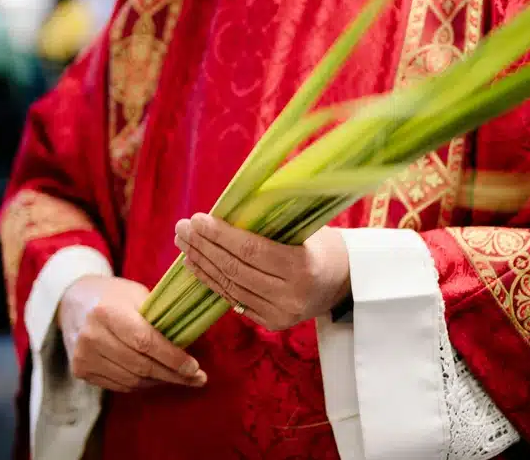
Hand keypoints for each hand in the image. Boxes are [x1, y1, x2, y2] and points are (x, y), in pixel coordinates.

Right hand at [58, 275, 206, 391]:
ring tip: (180, 378)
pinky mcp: (81, 370)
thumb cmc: (114, 295)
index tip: (195, 368)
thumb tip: (189, 342)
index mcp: (108, 312)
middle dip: (173, 375)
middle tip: (197, 379)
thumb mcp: (137, 294)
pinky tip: (156, 378)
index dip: (172, 358)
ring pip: (132, 380)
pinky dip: (142, 384)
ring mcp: (83, 356)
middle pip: (140, 365)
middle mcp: (92, 336)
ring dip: (160, 382)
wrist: (73, 301)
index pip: (145, 341)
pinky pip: (119, 385)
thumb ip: (158, 317)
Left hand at [174, 214, 350, 330]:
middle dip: (204, 247)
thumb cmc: (324, 245)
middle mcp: (290, 296)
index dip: (221, 235)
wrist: (346, 282)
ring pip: (230, 287)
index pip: (252, 251)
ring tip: (184, 243)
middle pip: (236, 270)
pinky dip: (211, 281)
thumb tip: (230, 206)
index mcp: (303, 268)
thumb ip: (273, 222)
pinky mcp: (271, 323)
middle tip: (183, 227)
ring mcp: (280, 314)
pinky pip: (234, 300)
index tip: (198, 219)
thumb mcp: (307, 228)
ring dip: (202, 263)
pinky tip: (195, 264)